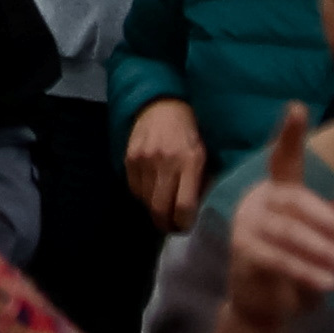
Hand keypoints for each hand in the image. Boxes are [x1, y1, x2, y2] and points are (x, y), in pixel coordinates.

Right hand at [123, 94, 208, 227]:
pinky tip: (152, 192)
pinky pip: (134, 189)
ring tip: (162, 211)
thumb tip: (198, 211)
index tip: (186, 226)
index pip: (184, 206)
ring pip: (146, 201)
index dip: (184, 223)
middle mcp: (165, 162)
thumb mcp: (203, 156)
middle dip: (167, 224)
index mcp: (189, 162)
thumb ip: (201, 182)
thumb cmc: (189, 133)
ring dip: (154, 211)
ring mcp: (144, 160)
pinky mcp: (130, 158)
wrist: (161, 105)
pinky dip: (143, 196)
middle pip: (161, 208)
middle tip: (172, 227)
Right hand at [219, 105, 333, 332]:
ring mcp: (246, 224)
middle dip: (331, 222)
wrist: (269, 308)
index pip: (284, 157)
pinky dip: (305, 270)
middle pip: (296, 200)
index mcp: (280, 190)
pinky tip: (329, 283)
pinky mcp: (242, 250)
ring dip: (323, 251)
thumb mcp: (328, 241)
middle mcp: (259, 200)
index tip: (298, 106)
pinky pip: (276, 257)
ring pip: (288, 231)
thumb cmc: (301, 268)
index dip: (290, 134)